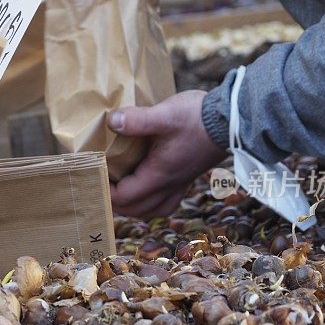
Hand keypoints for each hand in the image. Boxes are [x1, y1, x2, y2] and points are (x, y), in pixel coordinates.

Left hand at [108, 90, 227, 217]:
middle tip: (100, 184)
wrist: (233, 120)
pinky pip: (165, 201)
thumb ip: (136, 120)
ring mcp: (180, 183)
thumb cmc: (198, 118)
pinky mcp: (187, 177)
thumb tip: (111, 121)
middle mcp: (169, 185)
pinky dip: (151, 201)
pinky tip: (146, 185)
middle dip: (114, 202)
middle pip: (135, 209)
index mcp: (158, 175)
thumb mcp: (164, 115)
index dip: (104, 191)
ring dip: (132, 205)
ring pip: (151, 209)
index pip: (123, 197)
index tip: (92, 176)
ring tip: (120, 189)